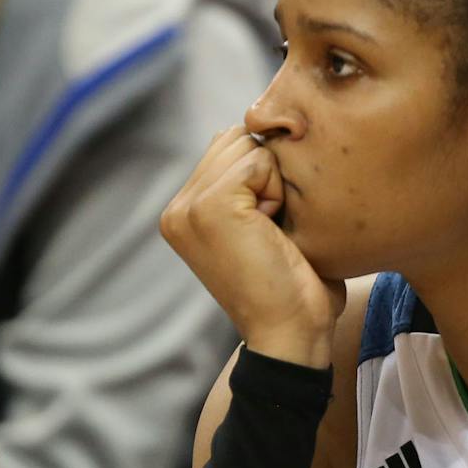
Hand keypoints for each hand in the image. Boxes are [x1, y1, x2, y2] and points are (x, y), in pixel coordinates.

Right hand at [160, 128, 344, 368]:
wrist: (290, 334)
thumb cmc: (292, 286)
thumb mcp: (261, 225)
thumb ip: (249, 182)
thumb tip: (261, 133)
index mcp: (182, 214)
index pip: (226, 147)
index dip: (262, 175)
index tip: (267, 229)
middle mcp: (175, 210)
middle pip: (235, 139)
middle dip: (266, 175)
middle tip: (270, 231)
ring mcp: (188, 208)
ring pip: (246, 146)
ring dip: (273, 183)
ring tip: (270, 231)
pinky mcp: (209, 207)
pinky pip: (258, 161)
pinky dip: (277, 191)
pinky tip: (272, 231)